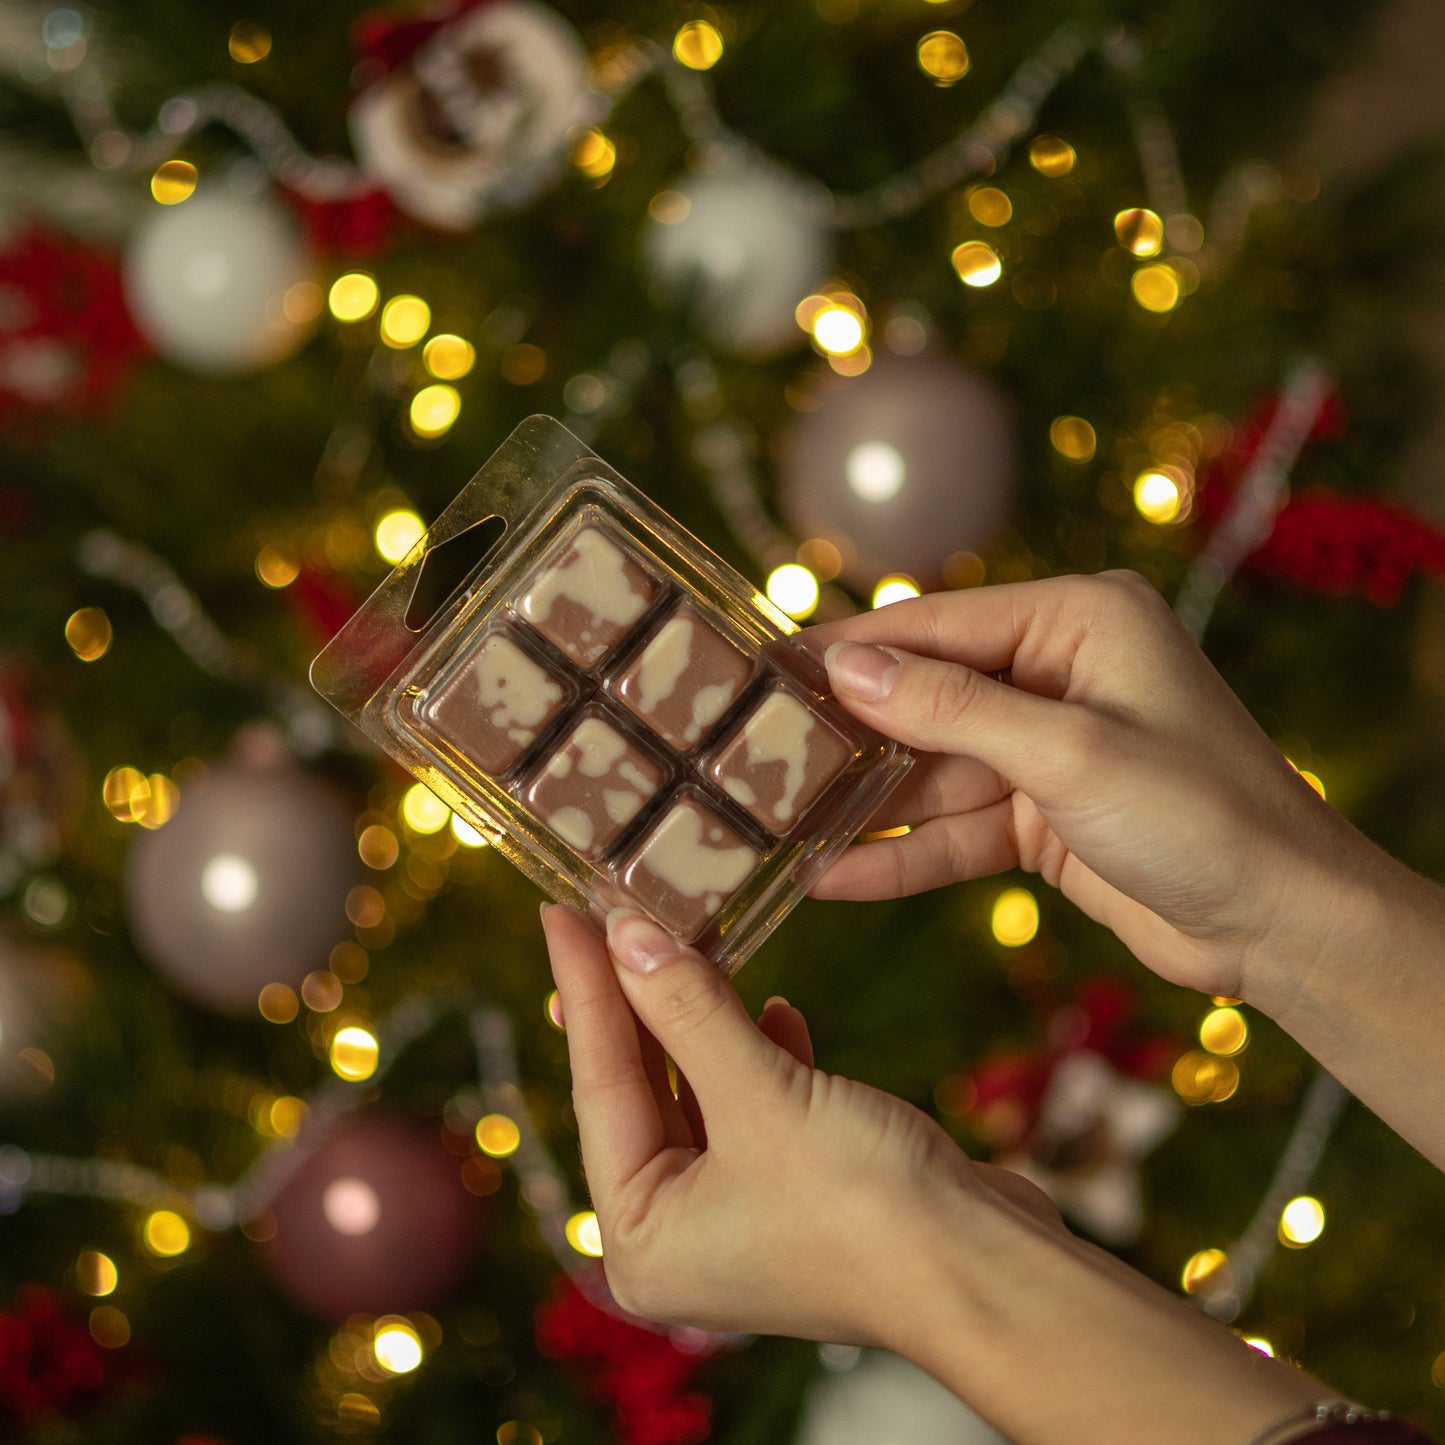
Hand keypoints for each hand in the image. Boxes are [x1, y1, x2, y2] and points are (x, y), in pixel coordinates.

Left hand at [541, 903, 1058, 1342]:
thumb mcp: (759, 1095)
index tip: (561, 912)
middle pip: (644, 1087)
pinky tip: (779, 1010)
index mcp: (642, 1237)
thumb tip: (626, 933)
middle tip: (614, 910)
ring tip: (691, 939)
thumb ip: (686, 1010)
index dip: (584, 988)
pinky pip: (755, 1107)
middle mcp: (678, 1235)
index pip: (598, 1085)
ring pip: (702, 1091)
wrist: (989, 1271)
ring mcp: (739, 1215)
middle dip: (640, 997)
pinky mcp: (796, 1191)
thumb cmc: (862, 1206)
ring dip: (704, 1018)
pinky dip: (762, 1056)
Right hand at [809, 571, 1394, 1005]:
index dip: (848, 649)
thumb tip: (847, 669)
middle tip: (752, 753)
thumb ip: (951, 709)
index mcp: (1078, 621)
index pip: (936, 624)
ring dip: (864, 805)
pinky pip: (955, 829)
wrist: (1283, 926)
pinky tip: (835, 878)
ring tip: (775, 826)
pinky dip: (904, 855)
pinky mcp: (1042, 817)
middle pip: (925, 697)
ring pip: (931, 772)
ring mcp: (1048, 749)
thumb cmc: (1202, 814)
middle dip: (846, 735)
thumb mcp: (1068, 752)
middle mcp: (1057, 674)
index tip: (765, 666)